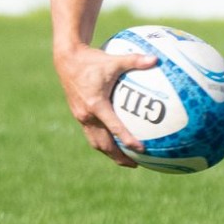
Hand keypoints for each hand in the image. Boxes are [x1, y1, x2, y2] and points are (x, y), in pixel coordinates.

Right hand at [53, 42, 158, 166]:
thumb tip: (156, 59)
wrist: (67, 59)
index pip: (114, 128)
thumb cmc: (91, 59)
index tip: (141, 150)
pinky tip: (113, 142)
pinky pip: (92, 134)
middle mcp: (87, 115)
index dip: (128, 140)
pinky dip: (103, 142)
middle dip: (118, 156)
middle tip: (135, 164)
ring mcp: (81, 116)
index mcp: (96, 104)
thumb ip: (135, 60)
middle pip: (104, 144)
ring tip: (125, 160)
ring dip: (110, 153)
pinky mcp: (78, 115)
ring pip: (96, 142)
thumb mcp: (114, 60)